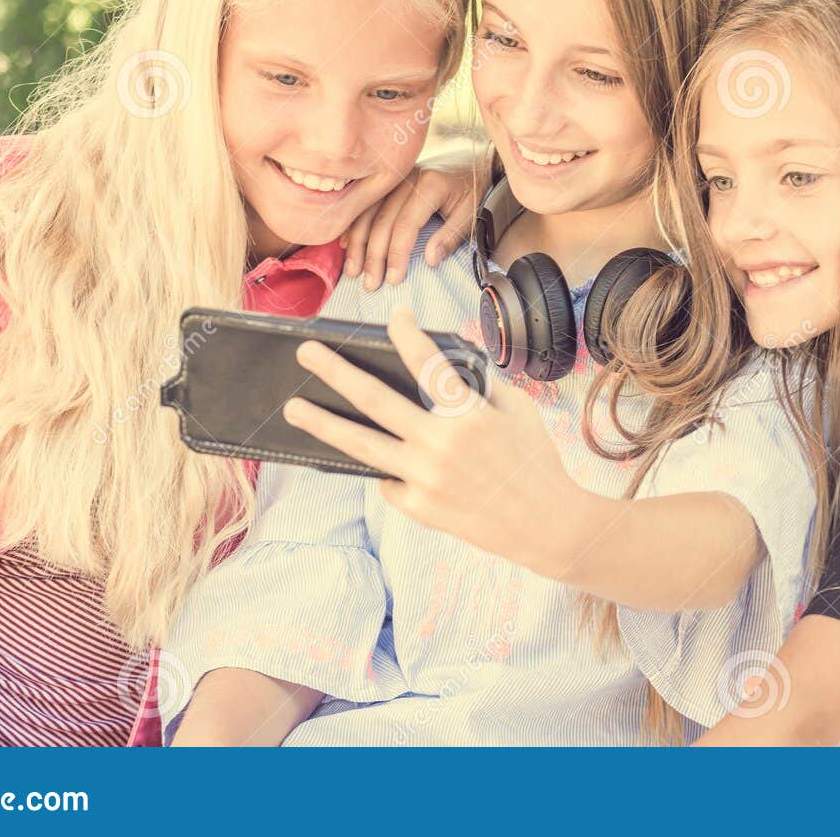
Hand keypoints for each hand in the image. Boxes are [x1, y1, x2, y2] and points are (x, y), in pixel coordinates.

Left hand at [281, 307, 594, 576]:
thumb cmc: (534, 460)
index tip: (394, 316)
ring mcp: (426, 479)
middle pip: (375, 401)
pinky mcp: (420, 508)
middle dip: (336, 372)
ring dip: (324, 423)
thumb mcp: (519, 411)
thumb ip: (482, 387)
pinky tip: (390, 462)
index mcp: (471, 414)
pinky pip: (389, 481)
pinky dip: (389, 469)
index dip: (407, 334)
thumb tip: (444, 367)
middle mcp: (441, 445)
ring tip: (294, 408)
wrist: (545, 524)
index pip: (427, 363)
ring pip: (362, 445)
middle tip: (306, 352)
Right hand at [340, 164, 478, 290]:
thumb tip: (428, 260)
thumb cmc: (472, 191)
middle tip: (370, 283)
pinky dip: (353, 226)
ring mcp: (394, 179)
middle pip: (382, 220)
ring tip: (354, 271)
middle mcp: (407, 178)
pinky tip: (346, 246)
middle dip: (374, 256)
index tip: (393, 279)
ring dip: (357, 244)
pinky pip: (364, 205)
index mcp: (430, 184)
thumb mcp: (470, 213)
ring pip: (367, 213)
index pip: (406, 224)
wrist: (470, 162)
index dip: (397, 253)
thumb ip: (450, 236)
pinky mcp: (386, 182)